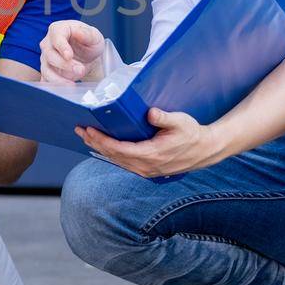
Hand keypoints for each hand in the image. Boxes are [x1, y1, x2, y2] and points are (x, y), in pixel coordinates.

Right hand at [40, 20, 106, 83]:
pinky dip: (54, 85)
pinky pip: (46, 79)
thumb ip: (87, 33)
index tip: (69, 56)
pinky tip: (64, 88)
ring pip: (46, 69)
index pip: (56, 36)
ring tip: (73, 84)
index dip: (61, 46)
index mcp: (59, 29)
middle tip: (80, 70)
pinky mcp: (47, 70)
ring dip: (59, 78)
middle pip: (50, 54)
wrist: (89, 57)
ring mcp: (46, 57)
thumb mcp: (94, 36)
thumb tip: (78, 32)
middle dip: (65, 65)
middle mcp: (49, 43)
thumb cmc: (89, 43)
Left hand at [76, 107, 219, 178]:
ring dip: (101, 149)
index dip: (102, 140)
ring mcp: (147, 170)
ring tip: (87, 137)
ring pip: (117, 161)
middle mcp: (146, 166)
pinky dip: (111, 155)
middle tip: (80, 130)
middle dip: (95, 143)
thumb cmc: (192, 134)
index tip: (89, 130)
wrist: (205, 150)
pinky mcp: (148, 170)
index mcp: (152, 154)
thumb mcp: (181, 122)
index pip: (119, 149)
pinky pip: (124, 164)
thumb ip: (165, 118)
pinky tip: (103, 148)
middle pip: (114, 156)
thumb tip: (150, 113)